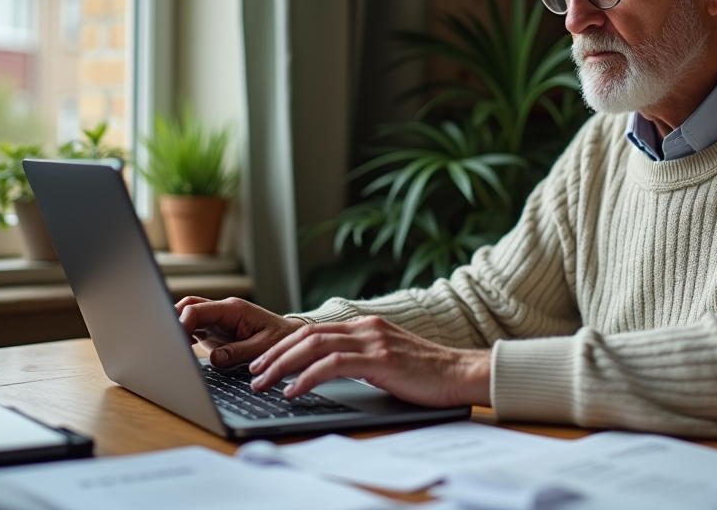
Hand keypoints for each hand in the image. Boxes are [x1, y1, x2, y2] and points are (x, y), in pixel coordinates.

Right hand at [174, 296, 306, 367]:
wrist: (290, 337)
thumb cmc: (280, 338)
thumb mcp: (263, 347)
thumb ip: (239, 352)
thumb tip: (215, 359)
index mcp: (233, 309)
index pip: (198, 309)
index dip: (182, 322)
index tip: (174, 340)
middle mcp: (222, 311)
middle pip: (189, 306)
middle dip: (173, 320)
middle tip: (165, 341)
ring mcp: (217, 319)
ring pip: (188, 315)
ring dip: (176, 327)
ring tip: (168, 346)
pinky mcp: (215, 330)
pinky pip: (193, 327)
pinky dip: (183, 335)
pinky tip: (179, 349)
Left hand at [248, 316, 490, 407]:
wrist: (461, 373)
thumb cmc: (428, 374)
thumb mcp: (388, 359)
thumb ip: (361, 358)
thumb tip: (330, 371)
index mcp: (366, 326)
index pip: (314, 331)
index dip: (284, 346)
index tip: (264, 362)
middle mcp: (366, 328)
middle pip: (307, 335)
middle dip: (275, 355)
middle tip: (254, 374)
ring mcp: (373, 341)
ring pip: (314, 346)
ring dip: (282, 365)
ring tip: (264, 383)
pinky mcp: (380, 359)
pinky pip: (333, 365)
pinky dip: (307, 377)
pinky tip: (293, 390)